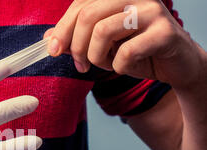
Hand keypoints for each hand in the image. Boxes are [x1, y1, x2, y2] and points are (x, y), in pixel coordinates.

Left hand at [45, 0, 205, 90]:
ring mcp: (152, 11)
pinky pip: (126, 52)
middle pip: (88, 15)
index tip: (55, 50)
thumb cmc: (138, 52)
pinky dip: (119, 66)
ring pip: (103, 31)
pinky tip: (126, 67)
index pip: (81, 4)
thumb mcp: (102, 46)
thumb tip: (48, 39)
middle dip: (77, 47)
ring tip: (108, 63)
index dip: (62, 29)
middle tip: (80, 66)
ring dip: (98, 57)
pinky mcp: (165, 32)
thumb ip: (76, 40)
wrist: (176, 66)